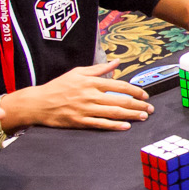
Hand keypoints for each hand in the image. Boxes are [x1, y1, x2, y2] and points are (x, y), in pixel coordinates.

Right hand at [5, 61, 151, 130]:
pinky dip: (114, 125)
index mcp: (90, 82)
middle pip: (119, 100)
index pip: (118, 85)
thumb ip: (99, 69)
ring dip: (131, 115)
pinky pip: (100, 124)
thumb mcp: (78, 72)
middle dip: (138, 105)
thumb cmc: (58, 86)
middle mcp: (90, 95)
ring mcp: (85, 109)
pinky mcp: (79, 121)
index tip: (145, 95)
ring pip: (113, 112)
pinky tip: (126, 126)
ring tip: (143, 117)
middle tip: (150, 109)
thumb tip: (116, 62)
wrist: (38, 103)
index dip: (134, 90)